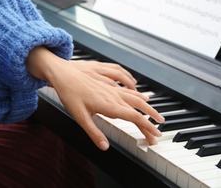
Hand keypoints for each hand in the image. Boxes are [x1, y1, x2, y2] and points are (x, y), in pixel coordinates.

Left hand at [26, 47, 164, 150]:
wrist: (61, 72)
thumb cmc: (69, 94)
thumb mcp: (80, 117)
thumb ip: (94, 132)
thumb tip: (105, 147)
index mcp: (109, 105)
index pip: (134, 118)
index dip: (147, 127)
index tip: (155, 134)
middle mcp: (113, 94)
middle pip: (138, 105)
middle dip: (150, 116)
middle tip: (159, 125)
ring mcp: (109, 83)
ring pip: (132, 92)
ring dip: (143, 101)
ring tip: (151, 107)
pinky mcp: (104, 75)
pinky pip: (123, 77)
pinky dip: (132, 83)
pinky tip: (134, 84)